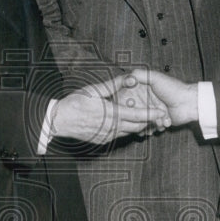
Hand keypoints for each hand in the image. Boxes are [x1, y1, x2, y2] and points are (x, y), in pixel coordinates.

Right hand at [51, 74, 168, 143]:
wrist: (58, 121)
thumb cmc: (74, 103)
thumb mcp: (93, 90)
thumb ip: (113, 85)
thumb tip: (128, 78)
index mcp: (110, 114)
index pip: (136, 115)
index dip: (150, 114)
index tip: (161, 112)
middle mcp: (111, 128)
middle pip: (136, 126)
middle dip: (147, 121)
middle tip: (157, 114)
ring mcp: (107, 137)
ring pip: (129, 132)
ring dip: (137, 126)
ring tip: (144, 118)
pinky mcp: (103, 141)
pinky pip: (119, 136)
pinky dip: (125, 129)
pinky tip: (126, 123)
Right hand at [128, 68, 198, 125]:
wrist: (189, 103)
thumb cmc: (174, 89)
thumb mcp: (156, 78)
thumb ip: (140, 75)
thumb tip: (127, 75)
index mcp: (144, 91)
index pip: (129, 99)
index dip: (129, 104)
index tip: (133, 106)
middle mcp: (146, 102)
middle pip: (134, 113)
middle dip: (140, 116)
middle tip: (149, 115)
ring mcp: (152, 112)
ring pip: (141, 122)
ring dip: (149, 123)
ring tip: (159, 118)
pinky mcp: (158, 121)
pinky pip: (150, 128)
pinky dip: (156, 127)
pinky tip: (164, 122)